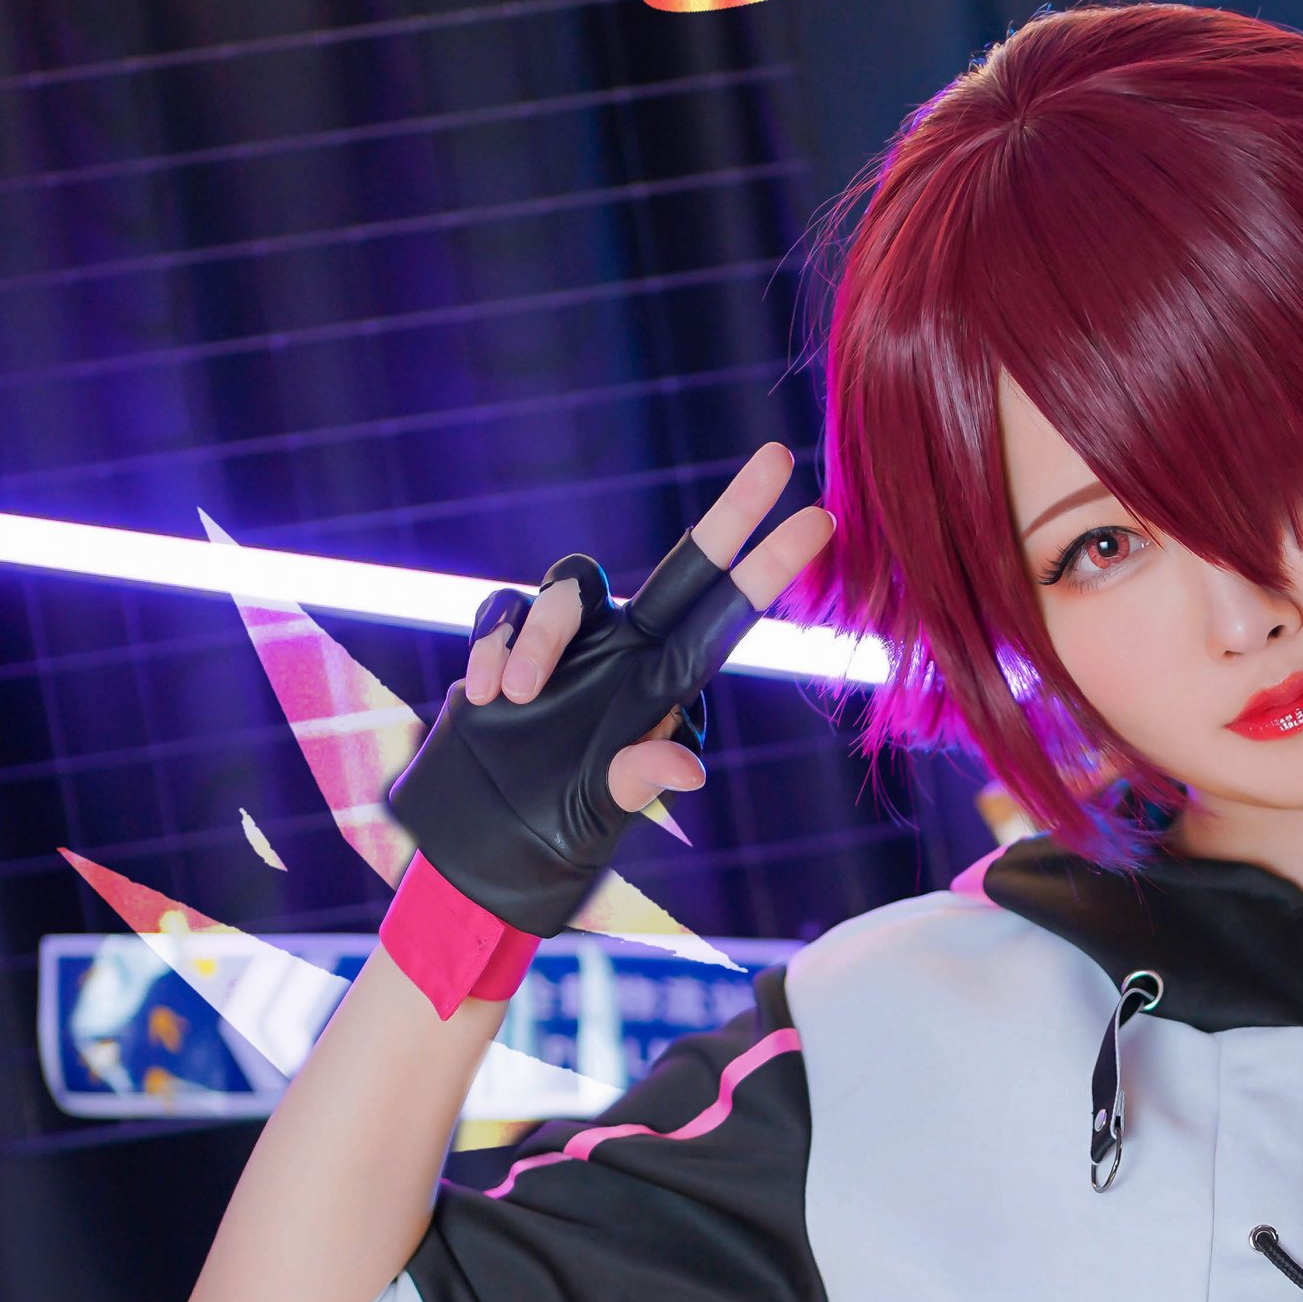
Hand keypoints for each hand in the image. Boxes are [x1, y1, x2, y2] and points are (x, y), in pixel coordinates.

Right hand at [462, 443, 832, 808]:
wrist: (479, 842)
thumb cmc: (554, 831)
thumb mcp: (600, 814)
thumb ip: (638, 781)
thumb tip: (688, 768)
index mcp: (662, 686)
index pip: (725, 617)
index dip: (770, 570)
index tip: (823, 521)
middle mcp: (626, 649)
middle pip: (685, 564)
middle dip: (734, 514)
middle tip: (781, 460)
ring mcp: (568, 643)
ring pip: (568, 587)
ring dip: (541, 636)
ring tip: (518, 698)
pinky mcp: (506, 643)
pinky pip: (501, 610)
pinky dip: (493, 647)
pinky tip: (485, 698)